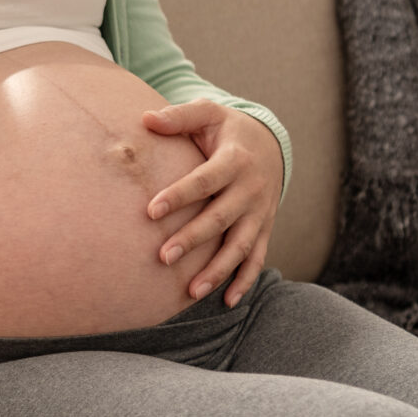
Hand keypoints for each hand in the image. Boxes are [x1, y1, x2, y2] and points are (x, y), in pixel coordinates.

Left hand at [142, 100, 281, 307]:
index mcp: (235, 160)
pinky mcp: (265, 228)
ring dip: (218, 270)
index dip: (179, 195)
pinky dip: (245, 281)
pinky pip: (258, 258)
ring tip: (191, 292)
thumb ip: (179, 116)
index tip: (150, 211)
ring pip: (241, 246)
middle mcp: (251, 189)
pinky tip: (227, 302)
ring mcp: (260, 212)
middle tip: (164, 256)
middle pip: (221, 217)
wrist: (271, 142)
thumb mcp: (208, 113)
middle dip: (194, 238)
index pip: (204, 180)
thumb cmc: (226, 129)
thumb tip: (146, 119)